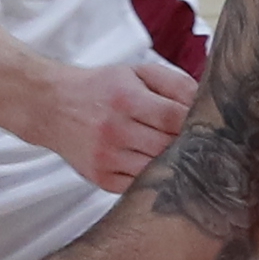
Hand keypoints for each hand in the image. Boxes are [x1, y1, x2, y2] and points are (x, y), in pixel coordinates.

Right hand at [32, 56, 197, 190]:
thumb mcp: (137, 73)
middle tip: (201, 145)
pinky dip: (153, 179)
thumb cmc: (100, 88)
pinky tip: (158, 169)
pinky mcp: (101, 179)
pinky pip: (139, 186)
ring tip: (182, 157)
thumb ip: (175, 83)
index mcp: (126, 99)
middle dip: (188, 146)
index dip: (196, 123)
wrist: (52, 105)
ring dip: (173, 165)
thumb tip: (206, 103)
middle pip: (169, 147)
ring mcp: (107, 158)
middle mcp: (115, 130)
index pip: (176, 118)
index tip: (207, 125)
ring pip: (156, 170)